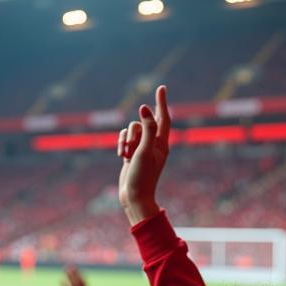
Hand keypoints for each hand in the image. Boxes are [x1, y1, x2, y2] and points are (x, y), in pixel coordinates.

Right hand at [118, 85, 169, 224]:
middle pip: (145, 122)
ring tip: (127, 155)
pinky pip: (125, 138)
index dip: (161, 102)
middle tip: (138, 131)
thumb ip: (147, 129)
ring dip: (127, 139)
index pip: (163, 118)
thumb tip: (144, 108)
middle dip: (138, 126)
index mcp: (162, 144)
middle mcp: (153, 144)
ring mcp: (142, 148)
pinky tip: (121, 156)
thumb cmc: (142, 177)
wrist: (134, 197)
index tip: (161, 88)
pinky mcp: (132, 153)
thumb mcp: (145, 151)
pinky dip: (121, 144)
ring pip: (132, 129)